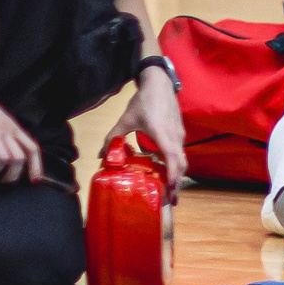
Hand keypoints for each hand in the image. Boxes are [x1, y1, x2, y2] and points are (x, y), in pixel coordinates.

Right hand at [0, 69, 41, 184]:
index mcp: (14, 128)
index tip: (35, 180)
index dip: (36, 165)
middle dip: (13, 174)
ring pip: (4, 159)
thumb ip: (8, 135)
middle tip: (3, 179)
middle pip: (19, 158)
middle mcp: (6, 131)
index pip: (32, 148)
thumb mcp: (2, 120)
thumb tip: (13, 155)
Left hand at [108, 73, 186, 196]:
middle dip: (176, 183)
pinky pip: (179, 152)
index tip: (169, 190)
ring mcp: (179, 135)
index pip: (173, 158)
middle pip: (181, 164)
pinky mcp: (179, 133)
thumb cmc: (144, 101)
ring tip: (168, 190)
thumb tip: (101, 155)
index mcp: (162, 134)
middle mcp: (175, 136)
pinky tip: (165, 171)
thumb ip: (113, 137)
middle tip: (168, 200)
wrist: (160, 84)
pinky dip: (175, 165)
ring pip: (182, 158)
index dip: (173, 175)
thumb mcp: (126, 119)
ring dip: (177, 175)